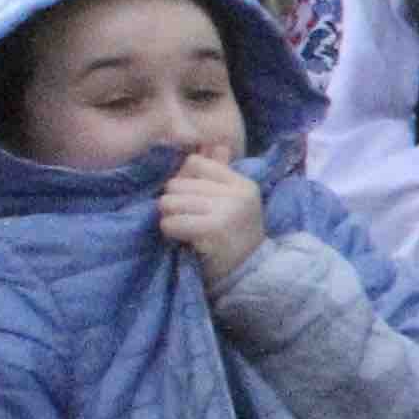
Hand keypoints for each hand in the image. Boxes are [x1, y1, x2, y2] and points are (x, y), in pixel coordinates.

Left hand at [157, 148, 263, 293]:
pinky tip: (183, 239)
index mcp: (242, 183)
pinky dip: (171, 231)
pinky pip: (172, 222)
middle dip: (174, 203)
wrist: (249, 274)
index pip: (194, 163)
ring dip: (169, 218)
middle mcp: (237, 193)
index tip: (194, 201)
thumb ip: (219, 173)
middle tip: (187, 219)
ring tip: (184, 229)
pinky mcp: (214, 230)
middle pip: (177, 184)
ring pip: (170, 202)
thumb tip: (213, 144)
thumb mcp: (232, 201)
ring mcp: (228, 211)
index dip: (185, 181)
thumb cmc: (234, 237)